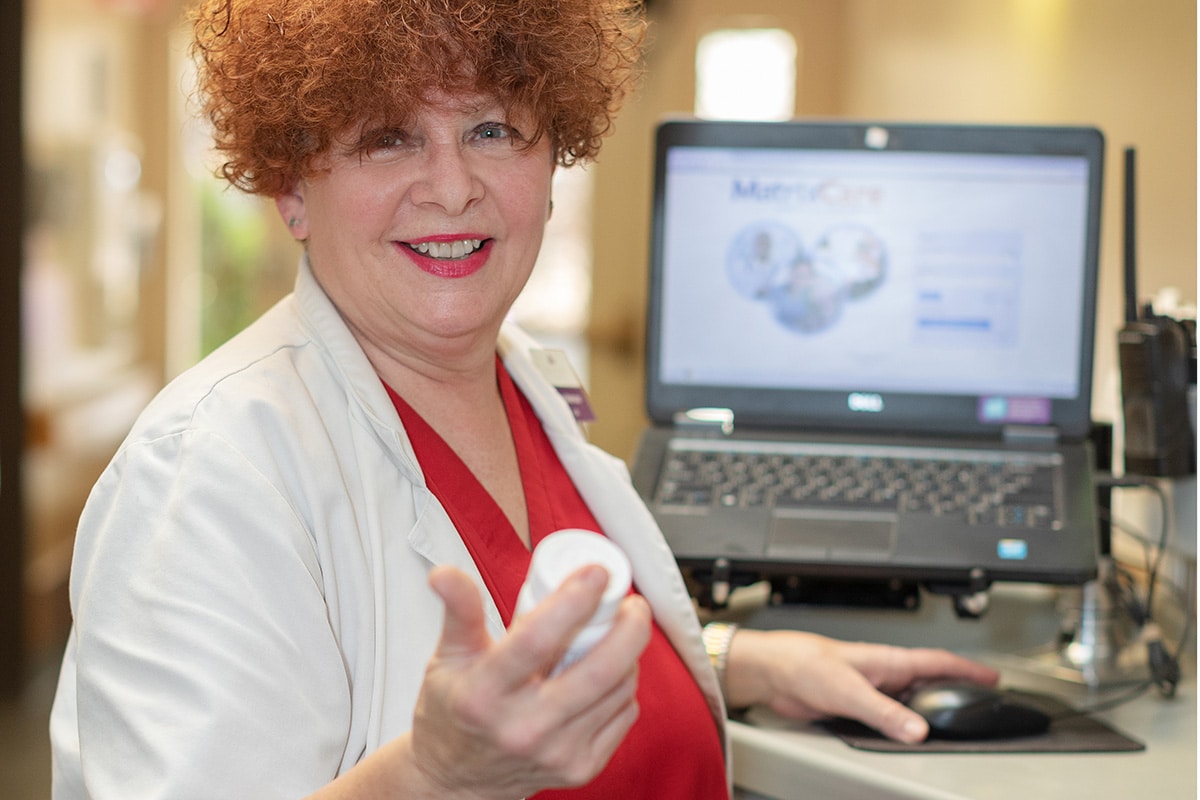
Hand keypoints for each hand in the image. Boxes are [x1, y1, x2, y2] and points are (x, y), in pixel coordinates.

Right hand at [409, 565, 651, 798]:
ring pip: (618, 689)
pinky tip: (609, 672)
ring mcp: (556, 753)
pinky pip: (623, 715)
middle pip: (598, 670)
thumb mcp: (448, 656)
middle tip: (631, 603)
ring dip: (629, 653)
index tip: (596, 573)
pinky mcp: (580, 769)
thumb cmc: (454, 712)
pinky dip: (624, 685)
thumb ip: (458, 609)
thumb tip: (446, 573)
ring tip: (618, 633)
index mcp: (484, 693)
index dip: (573, 601)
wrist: (456, 778)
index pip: (536, 640)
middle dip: (629, 627)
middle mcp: (523, 727)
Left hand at [724, 629, 999, 743]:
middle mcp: (883, 672)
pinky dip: (904, 720)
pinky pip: (889, 712)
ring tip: (953, 715)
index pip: (938, 662)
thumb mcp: (850, 690)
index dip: (968, 668)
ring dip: (930, 704)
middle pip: (929, 679)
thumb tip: (918, 731)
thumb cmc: (804, 663)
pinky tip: (908, 730)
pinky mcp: (854, 703)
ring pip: (909, 697)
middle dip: (956, 687)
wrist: (772, 670)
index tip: (993, 675)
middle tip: (982, 697)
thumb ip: (884, 713)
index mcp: (889, 661)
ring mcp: (870, 687)